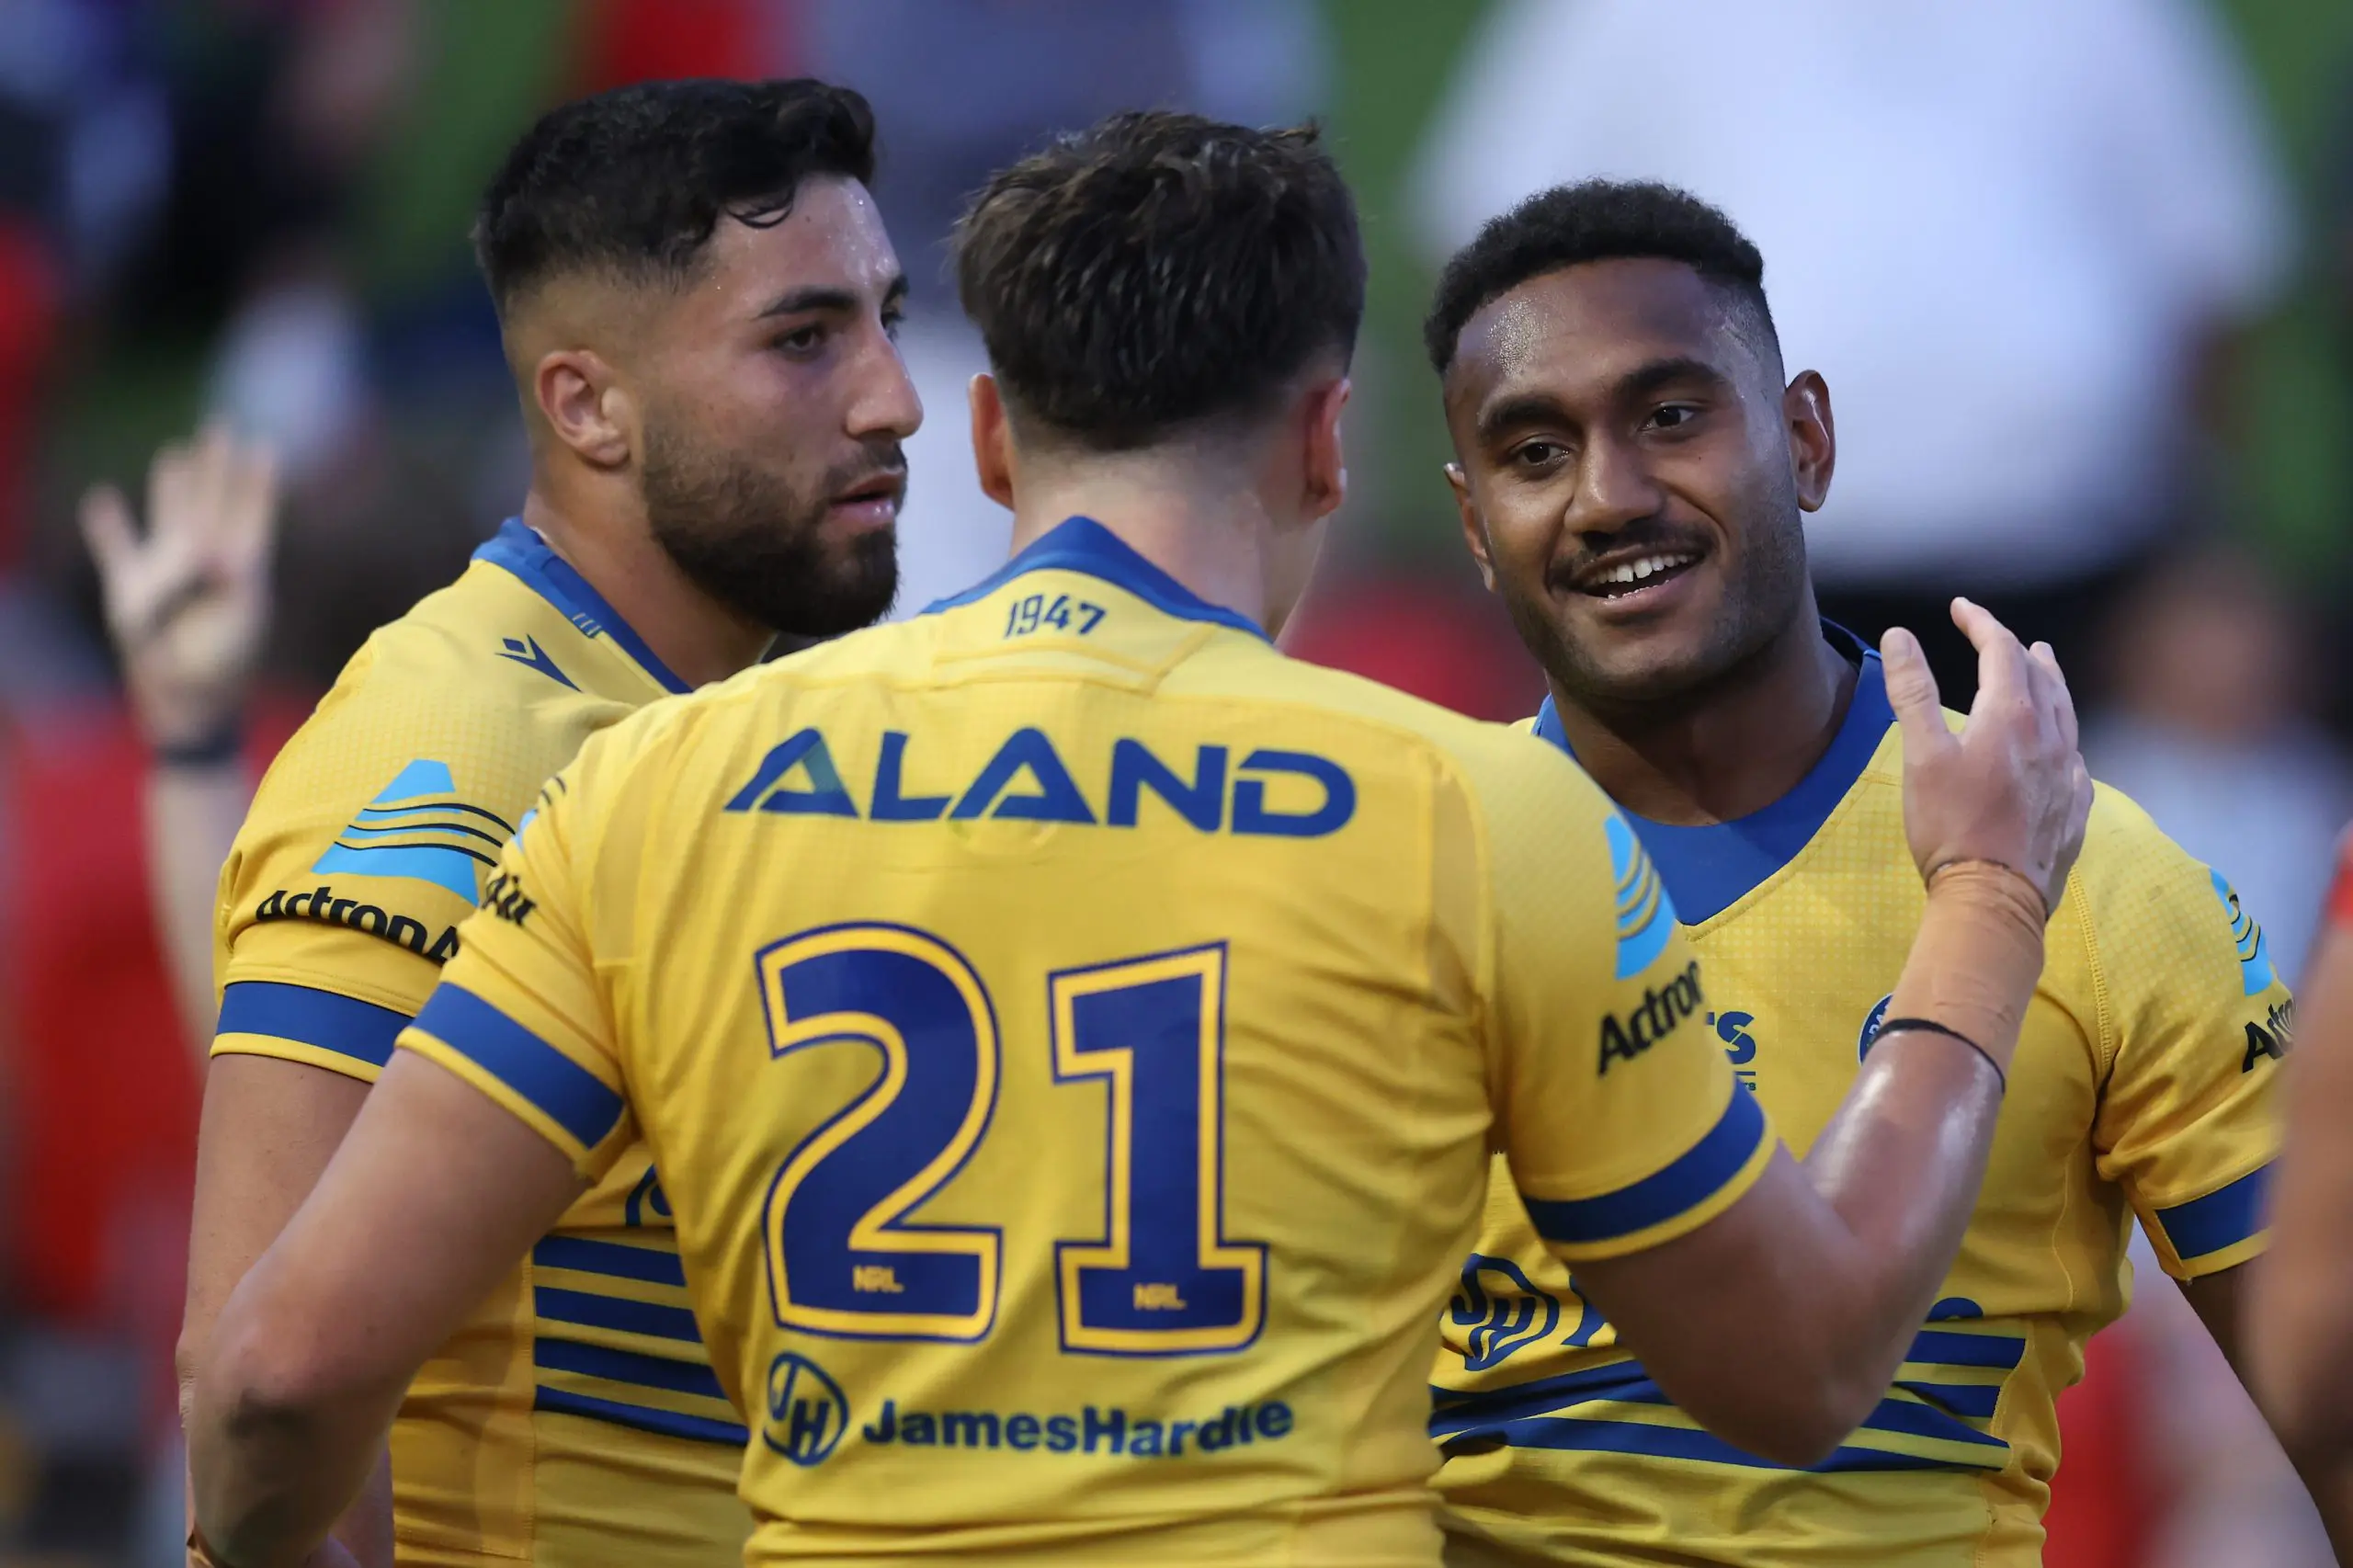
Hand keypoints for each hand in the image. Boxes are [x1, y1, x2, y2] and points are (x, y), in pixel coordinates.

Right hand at [80, 425, 277, 750]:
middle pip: (209, 505)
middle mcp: (202, 569)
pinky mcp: (130, 596)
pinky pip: (116, 553)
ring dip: (170, 489)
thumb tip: (218, 552)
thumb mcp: (234, 629)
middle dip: (215, 468)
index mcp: (238, 574)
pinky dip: (107, 527)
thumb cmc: (220, 674)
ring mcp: (166, 579)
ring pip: (168, 522)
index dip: (256, 482)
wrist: (189, 711)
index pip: (247, 515)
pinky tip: (101, 498)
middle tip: (220, 425)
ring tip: (174, 454)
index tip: (265, 447)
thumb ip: (228, 589)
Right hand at [1884, 598, 2091, 913]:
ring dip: (2050, 681)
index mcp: (2012, 716)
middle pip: (2039, 675)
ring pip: (2067, 711)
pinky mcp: (2075, 807)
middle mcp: (2050, 737)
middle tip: (1995, 634)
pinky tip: (2060, 744)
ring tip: (2043, 664)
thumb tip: (1899, 636)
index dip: (1981, 622)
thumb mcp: (1922, 755)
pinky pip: (2076, 755)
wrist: (1993, 899)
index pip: (2001, 650)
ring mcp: (2068, 773)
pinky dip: (2064, 733)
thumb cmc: (1951, 826)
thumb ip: (1912, 692)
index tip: (1960, 607)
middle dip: (2015, 647)